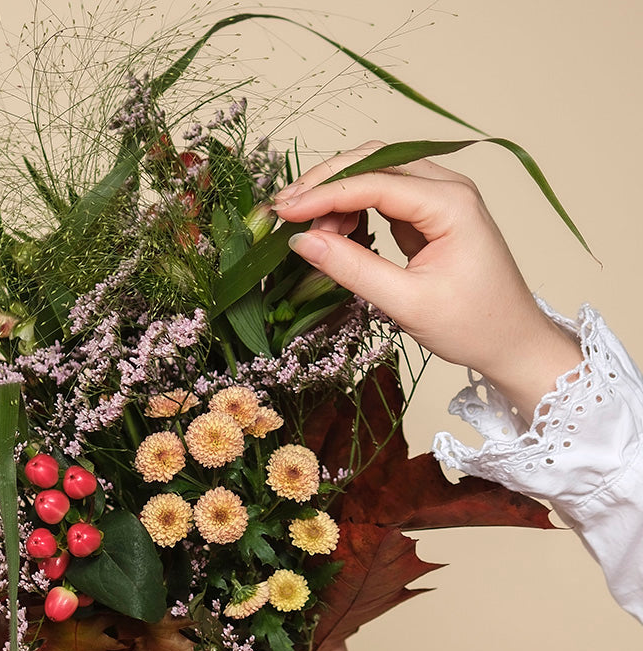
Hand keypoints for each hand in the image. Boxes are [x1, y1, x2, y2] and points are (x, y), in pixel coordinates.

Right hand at [274, 141, 582, 422]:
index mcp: (450, 204)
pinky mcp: (431, 214)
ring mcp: (440, 197)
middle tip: (284, 211)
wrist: (513, 341)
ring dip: (337, 194)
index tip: (284, 212)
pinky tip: (333, 229)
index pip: (374, 182)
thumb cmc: (472, 326)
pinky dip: (353, 207)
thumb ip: (353, 269)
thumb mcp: (407, 304)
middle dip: (325, 183)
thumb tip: (304, 242)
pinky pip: (383, 195)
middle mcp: (448, 188)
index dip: (324, 194)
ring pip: (376, 174)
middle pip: (373, 162)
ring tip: (308, 229)